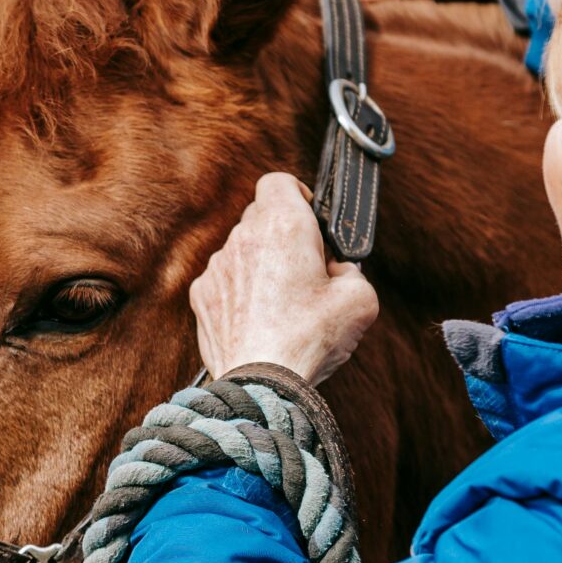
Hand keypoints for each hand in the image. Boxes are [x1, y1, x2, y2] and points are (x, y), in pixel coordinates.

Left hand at [191, 174, 379, 384]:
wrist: (262, 381)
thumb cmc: (312, 337)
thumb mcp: (360, 298)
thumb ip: (351, 270)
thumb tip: (336, 270)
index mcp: (283, 225)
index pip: (279, 181)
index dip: (298, 195)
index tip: (311, 221)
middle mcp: (243, 238)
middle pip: (260, 216)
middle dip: (284, 234)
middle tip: (306, 268)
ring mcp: (217, 267)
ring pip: (241, 250)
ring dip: (261, 264)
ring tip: (283, 302)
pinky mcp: (201, 296)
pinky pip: (224, 280)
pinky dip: (240, 290)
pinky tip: (259, 319)